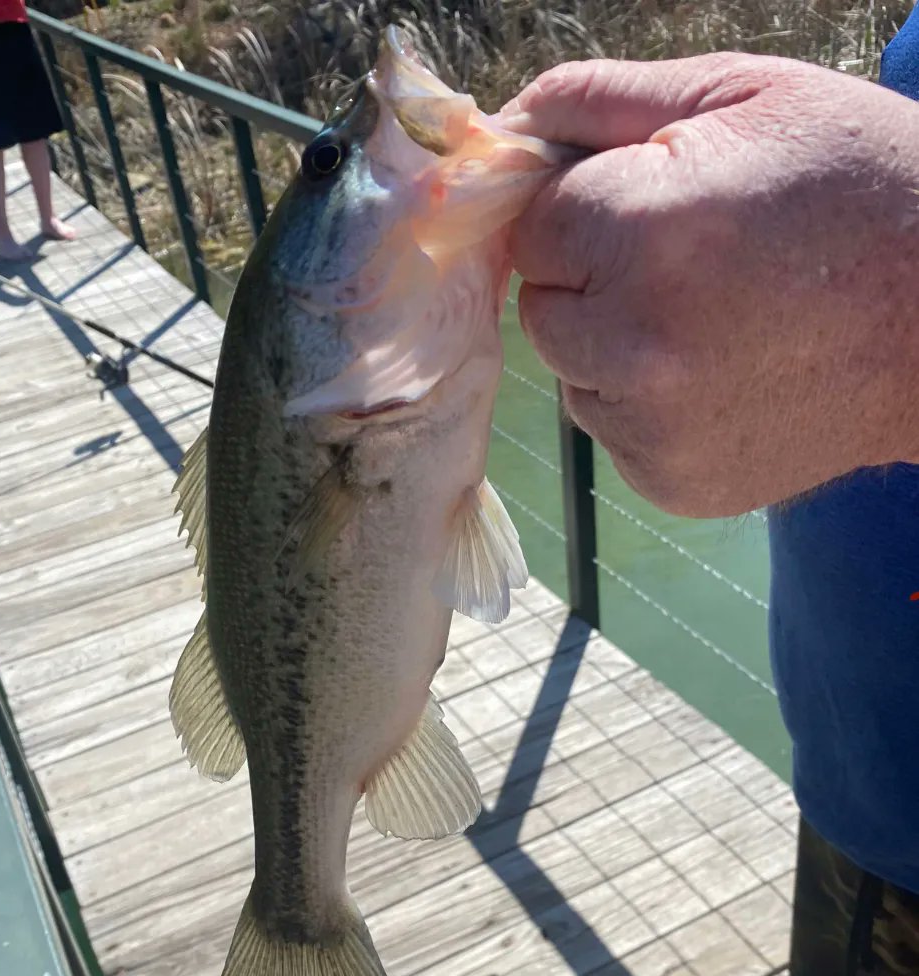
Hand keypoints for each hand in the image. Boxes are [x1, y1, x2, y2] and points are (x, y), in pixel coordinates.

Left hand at [502, 54, 918, 515]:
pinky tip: (722, 377)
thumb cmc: (860, 188)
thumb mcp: (747, 99)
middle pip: (542, 309)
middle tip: (685, 266)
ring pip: (574, 375)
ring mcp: (651, 427)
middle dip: (591, 280)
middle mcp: (633, 345)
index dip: (587, 210)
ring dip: (613, 349)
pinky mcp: (672, 481)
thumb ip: (605, 100)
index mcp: (643, 234)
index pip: (533, 229)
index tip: (648, 206)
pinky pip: (614, 432)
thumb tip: (509, 122)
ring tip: (713, 324)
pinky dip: (646, 407)